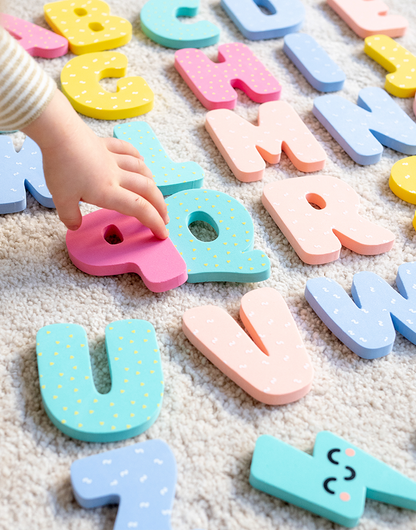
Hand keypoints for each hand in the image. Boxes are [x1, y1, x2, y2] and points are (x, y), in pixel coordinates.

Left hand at [22, 90, 168, 238]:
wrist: (58, 132)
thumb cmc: (60, 165)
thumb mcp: (61, 199)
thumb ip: (70, 216)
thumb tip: (75, 226)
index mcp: (108, 191)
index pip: (139, 209)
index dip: (154, 222)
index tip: (163, 233)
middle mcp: (116, 176)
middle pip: (147, 190)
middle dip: (160, 205)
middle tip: (164, 216)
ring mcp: (113, 158)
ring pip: (141, 170)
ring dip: (152, 183)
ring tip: (155, 193)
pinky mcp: (106, 145)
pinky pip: (127, 150)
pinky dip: (138, 158)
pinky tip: (141, 161)